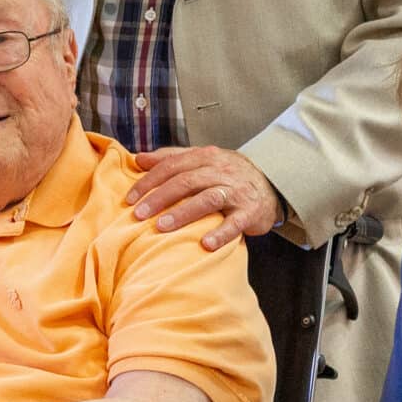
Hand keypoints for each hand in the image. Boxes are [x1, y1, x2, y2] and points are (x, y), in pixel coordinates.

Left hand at [127, 146, 282, 251]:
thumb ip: (171, 158)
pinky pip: (234, 223)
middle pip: (186, 181)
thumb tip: (138, 159)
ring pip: (207, 199)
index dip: (149, 181)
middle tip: (138, 215)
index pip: (173, 166)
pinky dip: (220, 233)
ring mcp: (237, 192)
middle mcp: (221, 171)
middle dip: (159, 198)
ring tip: (161, 227)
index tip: (130, 198)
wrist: (271, 183)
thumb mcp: (203, 160)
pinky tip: (205, 244)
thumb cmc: (227, 175)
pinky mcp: (250, 212)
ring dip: (183, 213)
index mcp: (206, 157)